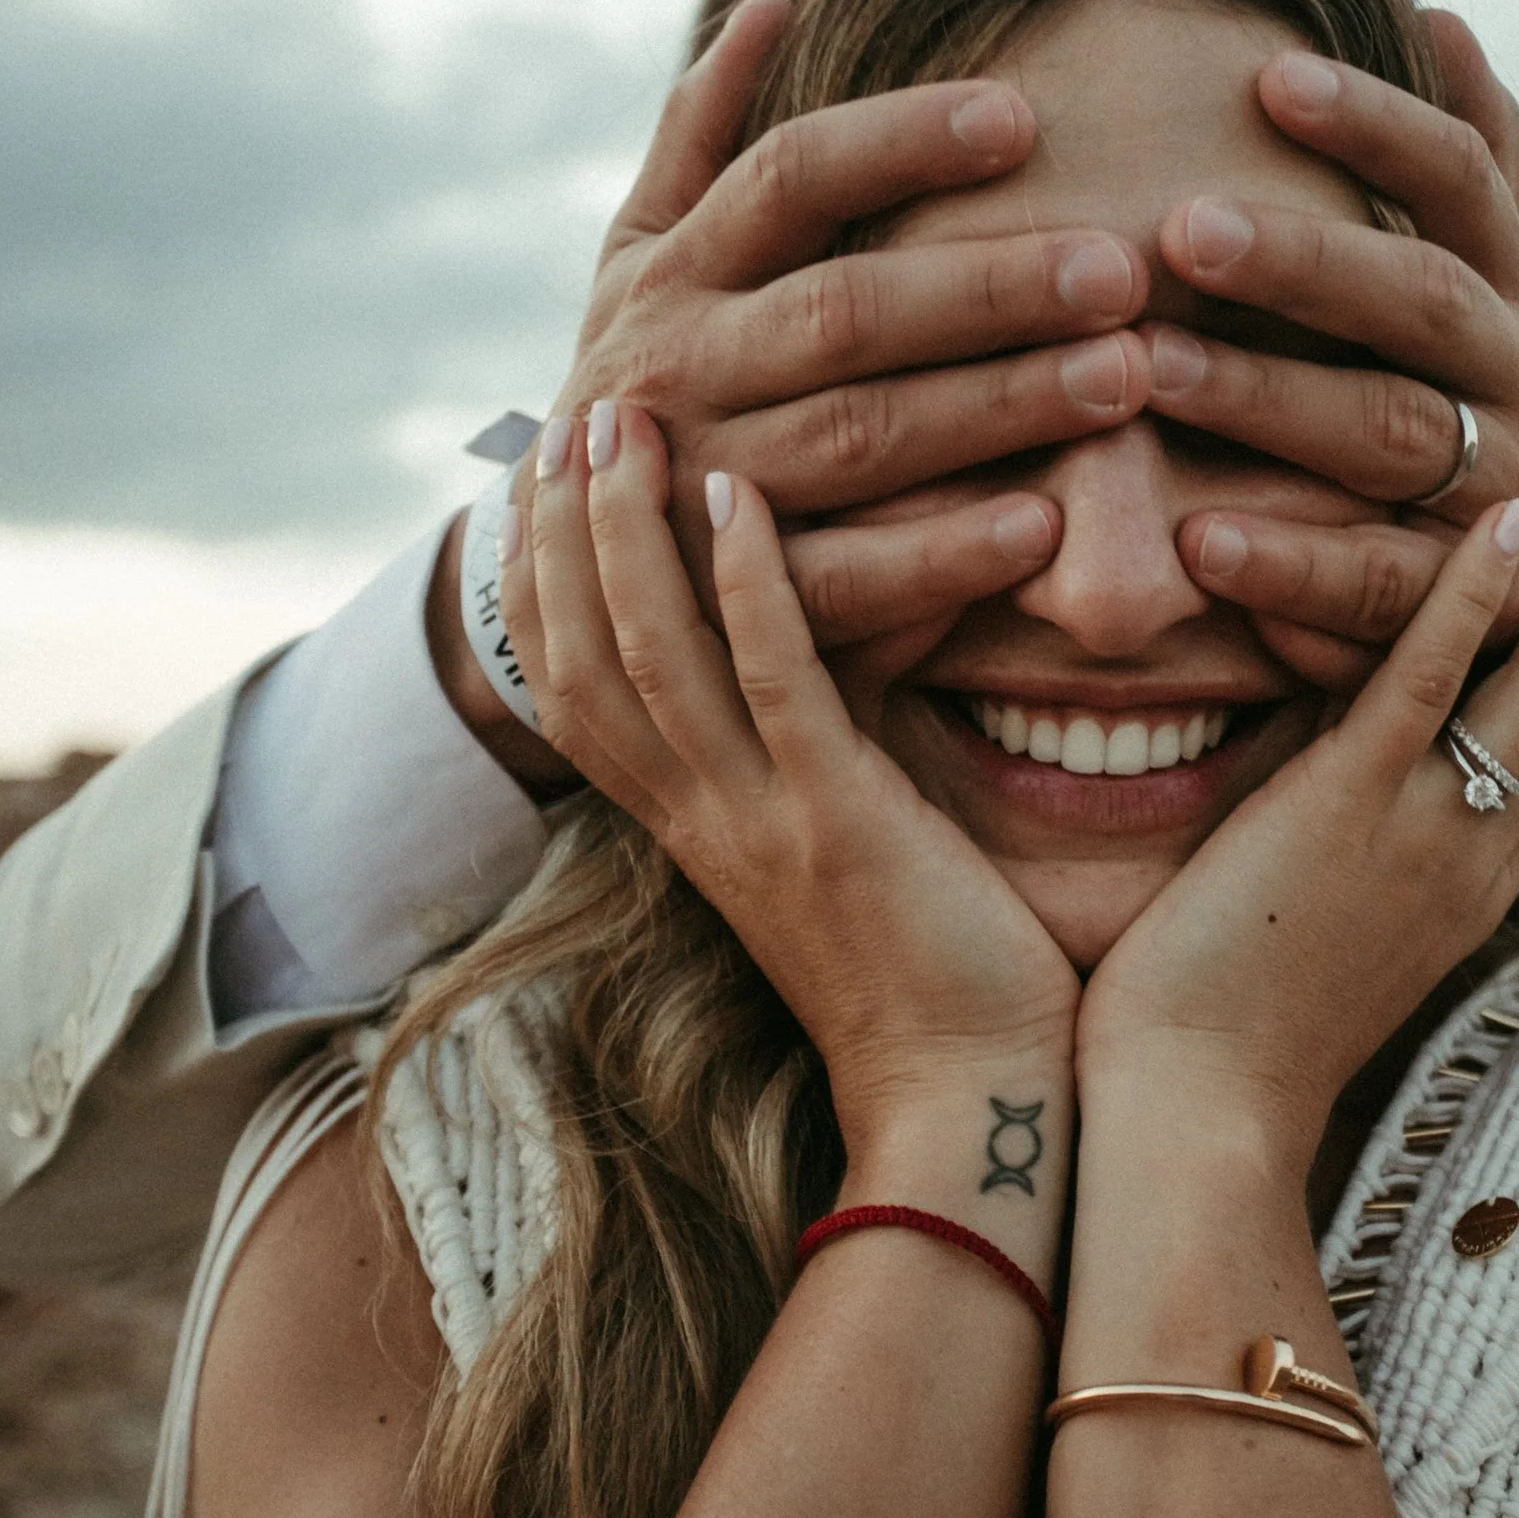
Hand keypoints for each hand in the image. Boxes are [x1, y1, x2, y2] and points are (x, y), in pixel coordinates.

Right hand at [514, 0, 1152, 654]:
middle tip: (1119, 271)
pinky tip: (1046, 525)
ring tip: (1122, 379)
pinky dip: (945, 554)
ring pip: (859, 439)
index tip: (1020, 119)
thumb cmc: (647, 382)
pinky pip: (849, 580)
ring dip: (996, 408)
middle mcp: (681, 373)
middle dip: (987, 288)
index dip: (899, 144)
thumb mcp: (638, 257)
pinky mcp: (741, 604)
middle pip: (844, 312)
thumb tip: (770, 8)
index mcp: (671, 274)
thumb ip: (699, 139)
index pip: (788, 180)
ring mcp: (707, 491)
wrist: (562, 570)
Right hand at [514, 398, 1076, 1142]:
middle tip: (576, 412)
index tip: (545, 481)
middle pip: (579, 657)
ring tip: (627, 419)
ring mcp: (760, 822)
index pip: (572, 693)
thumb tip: (822, 664)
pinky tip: (738, 491)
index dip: (544, 585)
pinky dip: (743, 581)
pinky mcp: (838, 823)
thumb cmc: (933, 979)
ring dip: (627, 530)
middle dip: (563, 531)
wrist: (973, 1105)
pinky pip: (770, 681)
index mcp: (693, 830)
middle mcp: (700, 821)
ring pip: (649, 654)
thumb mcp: (838, 851)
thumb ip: (809, 761)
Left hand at [1075, 490, 1518, 1160]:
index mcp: (1470, 892)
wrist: (1198, 1114)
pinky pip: (1433, 682)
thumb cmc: (1227, 1037)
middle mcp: (1475, 860)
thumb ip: (1350, 841)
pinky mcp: (1349, 809)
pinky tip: (1502, 522)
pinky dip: (1474, 594)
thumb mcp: (1327, 931)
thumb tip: (1326, 753)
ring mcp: (1422, 832)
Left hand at [1142, 10, 1518, 682]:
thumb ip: (1481, 173)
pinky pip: (1378, 583)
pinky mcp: (1474, 606)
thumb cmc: (1495, 415)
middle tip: (1181, 225)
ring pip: (1389, 435)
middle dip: (1303, 261)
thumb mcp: (1506, 293)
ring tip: (1149, 367)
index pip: (1460, 182)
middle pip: (1418, 301)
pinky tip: (1196, 540)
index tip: (1270, 78)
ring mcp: (1507, 495)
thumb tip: (1439, 20)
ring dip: (1267, 399)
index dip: (1378, 124)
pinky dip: (1291, 565)